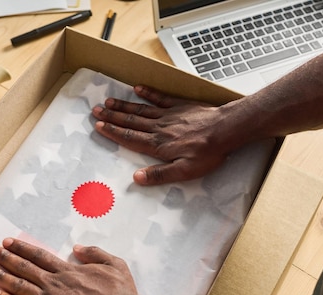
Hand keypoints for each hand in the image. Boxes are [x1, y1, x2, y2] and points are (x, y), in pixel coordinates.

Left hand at [0, 238, 136, 294]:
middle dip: (4, 257)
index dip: (21, 248)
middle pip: (23, 267)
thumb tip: (78, 248)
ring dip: (0, 276)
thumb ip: (95, 253)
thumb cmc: (120, 294)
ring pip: (18, 286)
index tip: (8, 242)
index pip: (39, 256)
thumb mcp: (115, 264)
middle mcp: (54, 283)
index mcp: (68, 271)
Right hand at [92, 85, 247, 184]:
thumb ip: (160, 175)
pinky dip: (148, 93)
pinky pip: (160, 98)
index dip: (113, 132)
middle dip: (112, 116)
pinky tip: (137, 88)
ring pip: (141, 110)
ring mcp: (169, 115)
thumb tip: (137, 178)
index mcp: (158, 145)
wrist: (226, 129)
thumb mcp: (185, 171)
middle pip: (131, 121)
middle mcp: (159, 128)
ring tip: (108, 101)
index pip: (130, 138)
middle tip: (96, 111)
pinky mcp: (180, 106)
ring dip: (124, 105)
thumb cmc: (208, 153)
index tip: (99, 126)